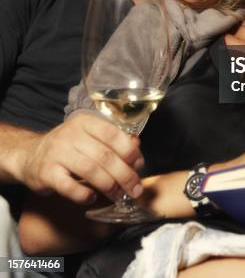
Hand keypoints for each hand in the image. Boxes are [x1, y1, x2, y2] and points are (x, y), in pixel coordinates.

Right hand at [20, 113, 143, 203]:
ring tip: (118, 195)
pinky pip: (70, 187)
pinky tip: (92, 197)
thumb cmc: (69, 147)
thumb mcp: (89, 137)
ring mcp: (57, 153)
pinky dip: (85, 195)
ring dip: (109, 186)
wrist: (30, 156)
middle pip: (105, 156)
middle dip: (125, 175)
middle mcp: (70, 134)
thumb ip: (113, 142)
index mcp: (85, 122)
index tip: (139, 166)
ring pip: (91, 170)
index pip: (113, 134)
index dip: (130, 152)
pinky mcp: (46, 173)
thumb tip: (138, 150)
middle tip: (135, 189)